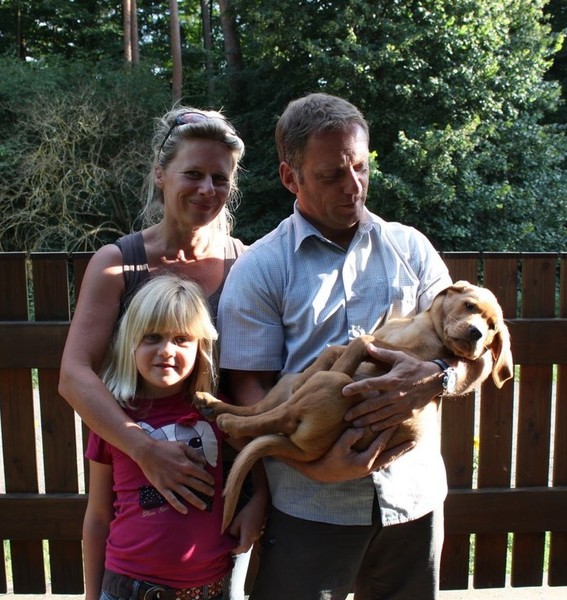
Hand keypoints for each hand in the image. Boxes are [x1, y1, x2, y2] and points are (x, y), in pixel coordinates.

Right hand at [135, 438, 214, 513]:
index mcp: (186, 465)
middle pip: (196, 485)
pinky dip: (178, 506)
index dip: (208, 479)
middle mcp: (180, 475)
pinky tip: (185, 511)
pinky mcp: (162, 488)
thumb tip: (204, 462)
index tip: (213, 482)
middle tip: (212, 494)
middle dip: (206, 490)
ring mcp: (171, 483)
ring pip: (187, 494)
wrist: (147, 452)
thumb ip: (194, 453)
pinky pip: (172, 499)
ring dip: (196, 501)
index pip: (201, 474)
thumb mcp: (182, 446)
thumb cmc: (165, 448)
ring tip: (204, 506)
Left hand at [228, 491, 267, 554]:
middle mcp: (254, 538)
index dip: (235, 550)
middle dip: (238, 548)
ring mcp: (257, 535)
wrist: (259, 505)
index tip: (229, 547)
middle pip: (245, 548)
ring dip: (242, 543)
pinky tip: (242, 530)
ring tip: (236, 535)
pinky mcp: (258, 531)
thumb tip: (232, 537)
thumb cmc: (247, 512)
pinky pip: (251, 538)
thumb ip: (233, 531)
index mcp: (248, 536)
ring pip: (249, 544)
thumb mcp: (237, 521)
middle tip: (232, 542)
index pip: (242, 550)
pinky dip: (246, 538)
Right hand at [284, 426, 413, 481]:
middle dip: (401, 448)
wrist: (322, 473)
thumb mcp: (339, 446)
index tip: (396, 423)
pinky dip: (388, 458)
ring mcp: (367, 470)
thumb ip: (351, 436)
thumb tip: (363, 428)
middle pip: (390, 456)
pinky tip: (392, 455)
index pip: (380, 444)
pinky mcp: (364, 470)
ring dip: (397, 453)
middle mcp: (369, 467)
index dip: (388, 433)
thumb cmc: (329, 458)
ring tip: (408, 448)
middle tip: (414, 442)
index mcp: (365, 461)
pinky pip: (381, 463)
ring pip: (387, 461)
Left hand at [342, 345, 441, 429]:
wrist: (435, 380)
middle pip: (372, 405)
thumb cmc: (414, 367)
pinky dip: (381, 425)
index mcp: (391, 380)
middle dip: (358, 411)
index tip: (343, 392)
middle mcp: (395, 394)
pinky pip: (392, 421)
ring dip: (367, 420)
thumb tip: (368, 346)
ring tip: (355, 424)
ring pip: (381, 415)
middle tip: (345, 416)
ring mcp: (402, 406)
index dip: (356, 388)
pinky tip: (372, 428)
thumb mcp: (399, 357)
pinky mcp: (408, 413)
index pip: (369, 384)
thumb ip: (382, 354)